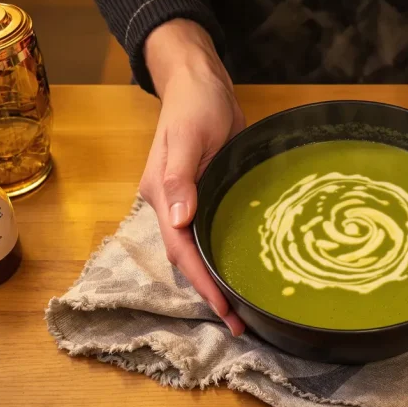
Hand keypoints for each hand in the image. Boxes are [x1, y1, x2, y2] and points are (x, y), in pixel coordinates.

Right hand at [140, 19, 245, 334]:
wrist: (202, 83)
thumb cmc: (194, 105)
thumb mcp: (188, 137)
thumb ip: (181, 178)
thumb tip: (178, 220)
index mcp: (161, 196)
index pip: (181, 250)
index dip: (202, 281)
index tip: (225, 309)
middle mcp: (173, 206)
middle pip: (189, 258)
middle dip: (211, 292)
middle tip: (241, 322)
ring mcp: (191, 202)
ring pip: (201, 249)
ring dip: (219, 278)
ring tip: (245, 307)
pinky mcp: (209, 195)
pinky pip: (215, 232)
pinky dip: (226, 255)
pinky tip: (245, 268)